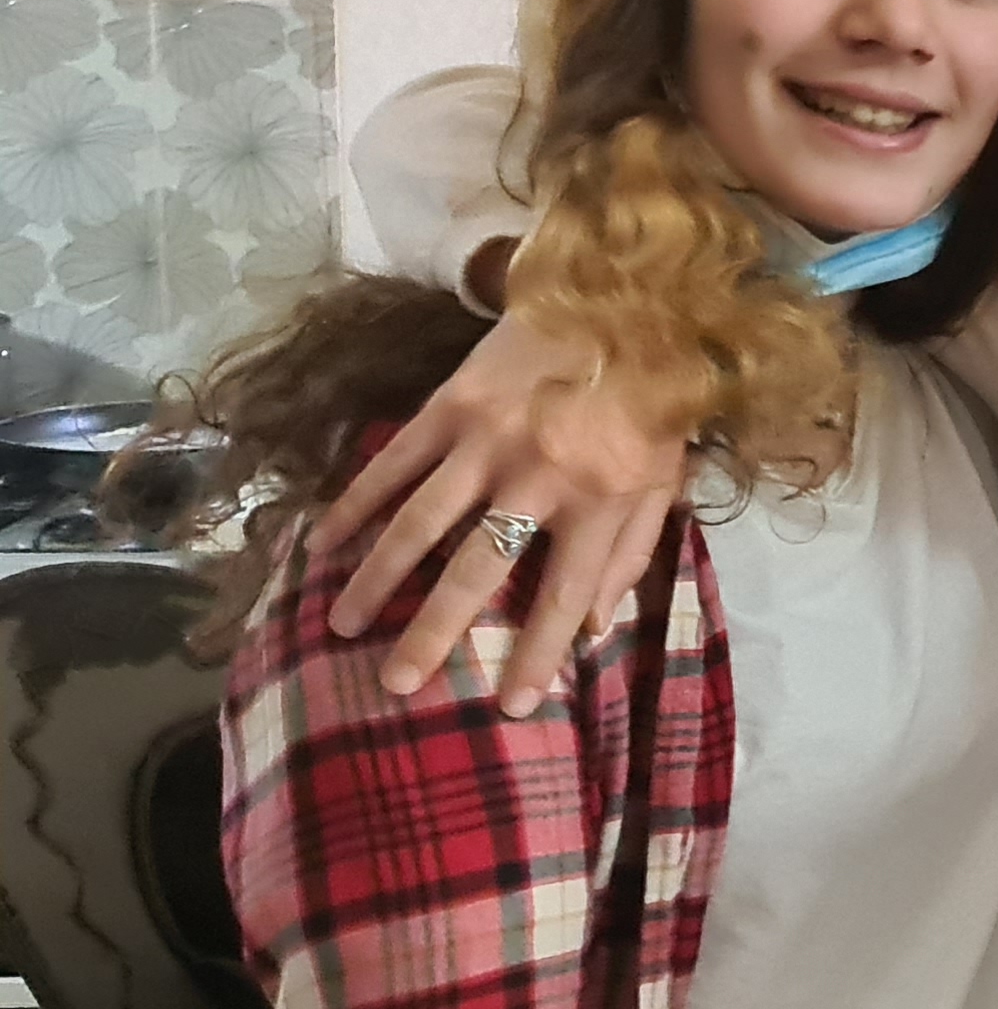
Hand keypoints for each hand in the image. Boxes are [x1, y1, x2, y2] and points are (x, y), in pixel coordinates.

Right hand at [313, 307, 692, 716]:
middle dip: (433, 633)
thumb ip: (629, 554)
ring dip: (375, 578)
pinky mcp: (449, 406)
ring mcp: (486, 441)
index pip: (563, 596)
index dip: (538, 655)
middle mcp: (538, 477)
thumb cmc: (650, 403)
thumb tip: (595, 629)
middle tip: (397, 684)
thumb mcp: (663, 481)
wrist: (624, 300)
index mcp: (599, 501)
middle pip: (477, 571)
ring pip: (419, 522)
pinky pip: (392, 465)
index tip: (509, 707)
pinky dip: (355, 506)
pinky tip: (324, 544)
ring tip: (341, 625)